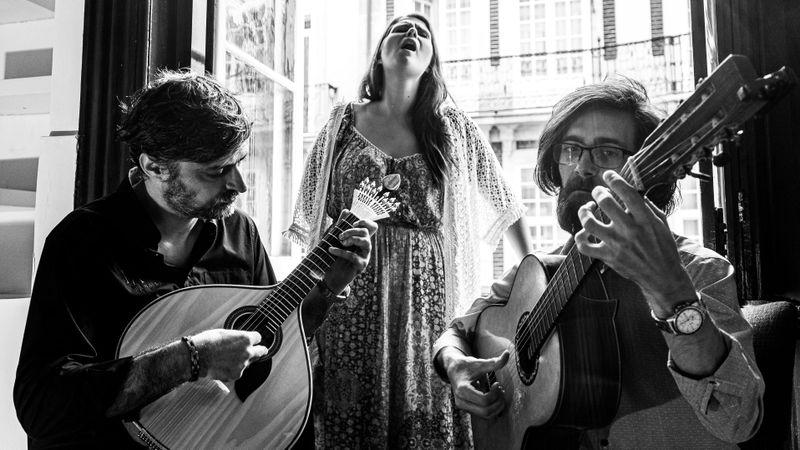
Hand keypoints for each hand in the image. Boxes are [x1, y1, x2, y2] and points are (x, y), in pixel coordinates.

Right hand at [191, 329, 266, 380]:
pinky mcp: (236, 375)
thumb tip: (240, 341)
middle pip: (261, 351)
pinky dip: (233, 369)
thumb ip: (237, 338)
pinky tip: (223, 366)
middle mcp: (247, 352)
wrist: (197, 356)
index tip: (253, 340)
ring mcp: (243, 364)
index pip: (258, 338)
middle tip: (260, 351)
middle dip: (260, 350)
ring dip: (242, 361)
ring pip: (248, 362)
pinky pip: (238, 371)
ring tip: (227, 358)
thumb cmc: (208, 342)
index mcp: (245, 339)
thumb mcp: (225, 333)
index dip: (254, 338)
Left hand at [324, 209, 377, 291]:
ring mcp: (365, 256)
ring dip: (352, 239)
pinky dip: (341, 252)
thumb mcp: (336, 239)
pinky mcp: (361, 265)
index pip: (372, 227)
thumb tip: (346, 210)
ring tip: (340, 241)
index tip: (354, 223)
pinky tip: (331, 250)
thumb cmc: (335, 257)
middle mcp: (366, 247)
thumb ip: (341, 225)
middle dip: (352, 230)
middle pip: (366, 233)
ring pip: (366, 242)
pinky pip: (354, 256)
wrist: (332, 276)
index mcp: (361, 239)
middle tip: (340, 235)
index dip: (366, 222)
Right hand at [441, 347, 509, 418]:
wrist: (454, 370)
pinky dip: (493, 408)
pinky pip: (484, 414)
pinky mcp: (468, 409)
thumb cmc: (466, 366)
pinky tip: (495, 397)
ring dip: (497, 407)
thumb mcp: (479, 363)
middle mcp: (461, 401)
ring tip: (499, 393)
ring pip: (486, 415)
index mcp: (463, 390)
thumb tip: (507, 353)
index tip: (497, 383)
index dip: (495, 393)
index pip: (484, 400)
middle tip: (501, 390)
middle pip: (486, 411)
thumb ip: (494, 362)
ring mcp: (464, 406)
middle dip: (498, 402)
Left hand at [574, 171, 695, 314]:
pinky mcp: (608, 257)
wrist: (663, 276)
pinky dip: (580, 237)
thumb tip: (635, 192)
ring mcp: (617, 244)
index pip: (627, 192)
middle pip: (605, 203)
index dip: (614, 179)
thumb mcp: (662, 223)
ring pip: (590, 223)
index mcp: (645, 219)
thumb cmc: (664, 248)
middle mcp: (630, 230)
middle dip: (598, 192)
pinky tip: (584, 232)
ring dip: (584, 212)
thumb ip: (648, 206)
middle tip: (598, 191)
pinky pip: (584, 246)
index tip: (608, 174)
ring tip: (587, 208)